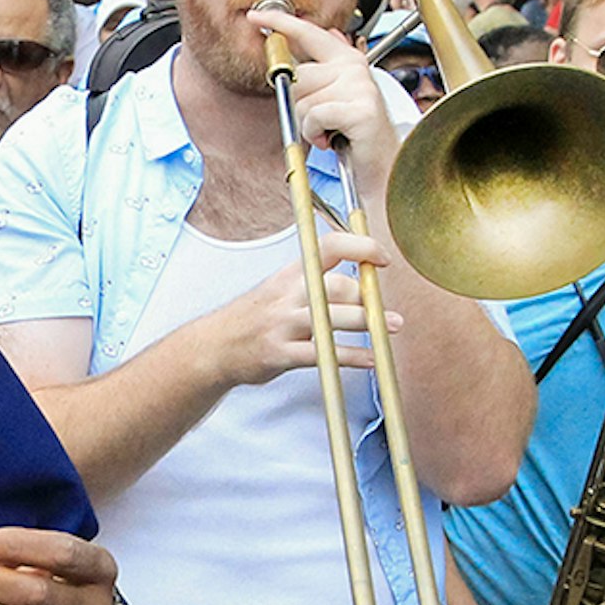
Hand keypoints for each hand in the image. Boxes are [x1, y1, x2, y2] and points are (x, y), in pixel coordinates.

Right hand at [205, 232, 393, 389]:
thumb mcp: (280, 289)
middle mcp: (286, 295)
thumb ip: (317, 282)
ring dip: (369, 323)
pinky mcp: (280, 354)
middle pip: (338, 287)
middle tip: (386, 307)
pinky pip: (324, 354)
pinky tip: (371, 358)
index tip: (383, 259)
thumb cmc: (254, 319)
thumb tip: (364, 278)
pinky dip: (351, 356)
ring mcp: (282, 325)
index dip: (362, 247)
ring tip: (392, 326)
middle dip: (368, 296)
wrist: (212, 349)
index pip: (331, 247)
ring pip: (334, 319)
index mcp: (290, 274)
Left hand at [252, 6, 396, 167]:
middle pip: (298, 77)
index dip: (282, 23)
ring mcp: (359, 86)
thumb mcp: (335, 94)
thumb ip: (324, 68)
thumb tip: (323, 35)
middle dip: (298, 104)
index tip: (255, 15)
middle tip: (318, 120)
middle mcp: (353, 66)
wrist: (378, 158)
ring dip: (307, 124)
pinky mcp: (361, 109)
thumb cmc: (351, 130)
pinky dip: (315, 133)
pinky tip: (331, 138)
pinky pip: (314, 117)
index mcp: (345, 59)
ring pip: (303, 101)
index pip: (310, 33)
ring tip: (327, 130)